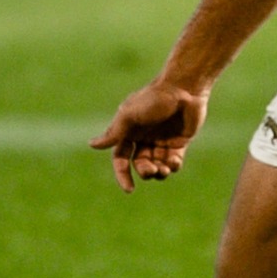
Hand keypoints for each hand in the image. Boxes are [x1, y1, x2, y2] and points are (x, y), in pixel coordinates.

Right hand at [90, 80, 207, 192]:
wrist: (184, 88)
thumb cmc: (154, 99)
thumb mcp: (130, 115)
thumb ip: (114, 132)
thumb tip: (92, 145)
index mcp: (129, 132)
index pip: (121, 158)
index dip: (123, 174)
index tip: (129, 189)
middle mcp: (144, 138)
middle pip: (140, 164)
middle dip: (145, 172)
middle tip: (151, 171)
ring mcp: (162, 141)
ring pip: (157, 165)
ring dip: (159, 172)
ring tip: (163, 170)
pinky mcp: (179, 142)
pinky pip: (174, 161)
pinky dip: (173, 166)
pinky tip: (174, 162)